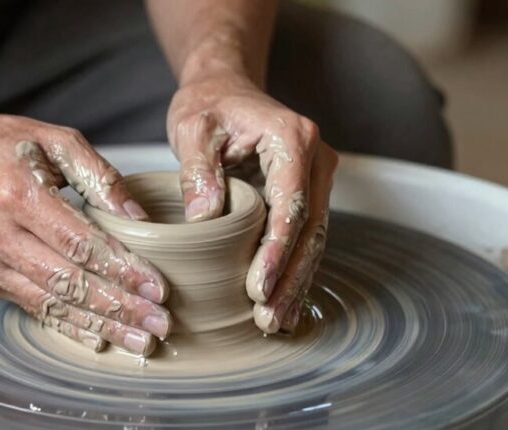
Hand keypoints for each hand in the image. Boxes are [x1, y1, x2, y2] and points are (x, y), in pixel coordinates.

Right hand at [0, 113, 171, 355]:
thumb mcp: (54, 140)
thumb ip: (100, 176)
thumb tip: (139, 219)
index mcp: (17, 194)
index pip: (80, 243)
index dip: (122, 270)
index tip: (157, 288)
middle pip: (69, 282)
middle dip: (119, 307)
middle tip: (159, 324)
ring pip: (52, 303)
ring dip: (99, 326)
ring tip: (139, 341)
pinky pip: (32, 307)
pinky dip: (68, 324)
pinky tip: (98, 338)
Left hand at [167, 74, 337, 333]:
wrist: (224, 89)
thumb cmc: (208, 106)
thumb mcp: (192, 128)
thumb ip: (199, 170)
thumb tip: (205, 219)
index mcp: (292, 139)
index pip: (291, 206)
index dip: (276, 252)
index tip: (258, 289)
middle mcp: (315, 159)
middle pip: (311, 230)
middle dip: (291, 278)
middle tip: (268, 319)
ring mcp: (315, 177)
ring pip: (314, 239)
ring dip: (296, 282)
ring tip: (275, 322)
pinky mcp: (305, 192)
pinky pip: (305, 236)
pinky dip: (294, 269)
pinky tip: (281, 301)